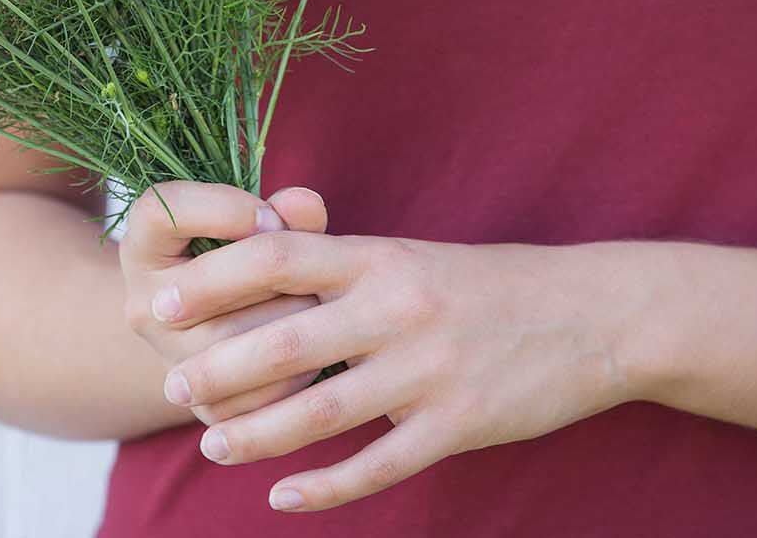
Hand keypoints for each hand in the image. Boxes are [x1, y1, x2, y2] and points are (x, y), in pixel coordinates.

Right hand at [119, 181, 331, 426]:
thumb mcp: (253, 226)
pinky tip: (319, 353)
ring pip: (229, 341)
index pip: (161, 212)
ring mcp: (169, 359)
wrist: (225, 330)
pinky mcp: (204, 404)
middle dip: (270, 272)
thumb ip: (283, 211)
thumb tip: (306, 204)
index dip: (221, 209)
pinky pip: (253, 393)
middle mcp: (144, 304)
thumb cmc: (245, 259)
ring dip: (288, 320)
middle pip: (203, 285)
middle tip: (311, 268)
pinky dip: (296, 372)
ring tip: (322, 308)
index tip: (270, 216)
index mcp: (143, 244)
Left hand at [152, 231, 646, 511]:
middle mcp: (398, 308)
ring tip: (214, 445)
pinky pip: (378, 465)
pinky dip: (326, 488)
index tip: (161, 301)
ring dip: (257, 433)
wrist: (595, 313)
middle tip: (171, 386)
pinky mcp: (460, 424)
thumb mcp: (411, 257)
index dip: (211, 280)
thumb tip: (258, 274)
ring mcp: (429, 370)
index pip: (275, 258)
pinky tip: (286, 498)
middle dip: (218, 368)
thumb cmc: (487, 284)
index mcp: (379, 257)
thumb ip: (341, 270)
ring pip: (321, 412)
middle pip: (284, 342)